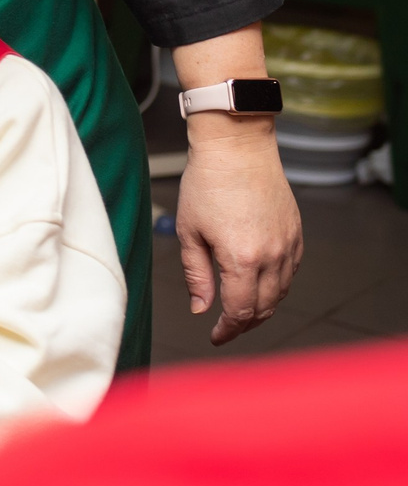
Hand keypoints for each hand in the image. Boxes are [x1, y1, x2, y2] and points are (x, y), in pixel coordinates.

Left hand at [176, 115, 302, 343]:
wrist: (237, 148)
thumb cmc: (206, 184)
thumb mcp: (189, 232)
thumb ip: (197, 275)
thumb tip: (201, 309)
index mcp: (242, 259)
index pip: (240, 310)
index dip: (228, 329)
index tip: (216, 336)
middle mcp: (272, 256)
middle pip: (264, 307)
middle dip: (245, 323)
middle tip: (227, 328)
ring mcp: (288, 245)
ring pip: (282, 292)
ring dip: (263, 307)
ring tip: (242, 312)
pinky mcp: (296, 233)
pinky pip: (291, 271)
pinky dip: (277, 286)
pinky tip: (260, 286)